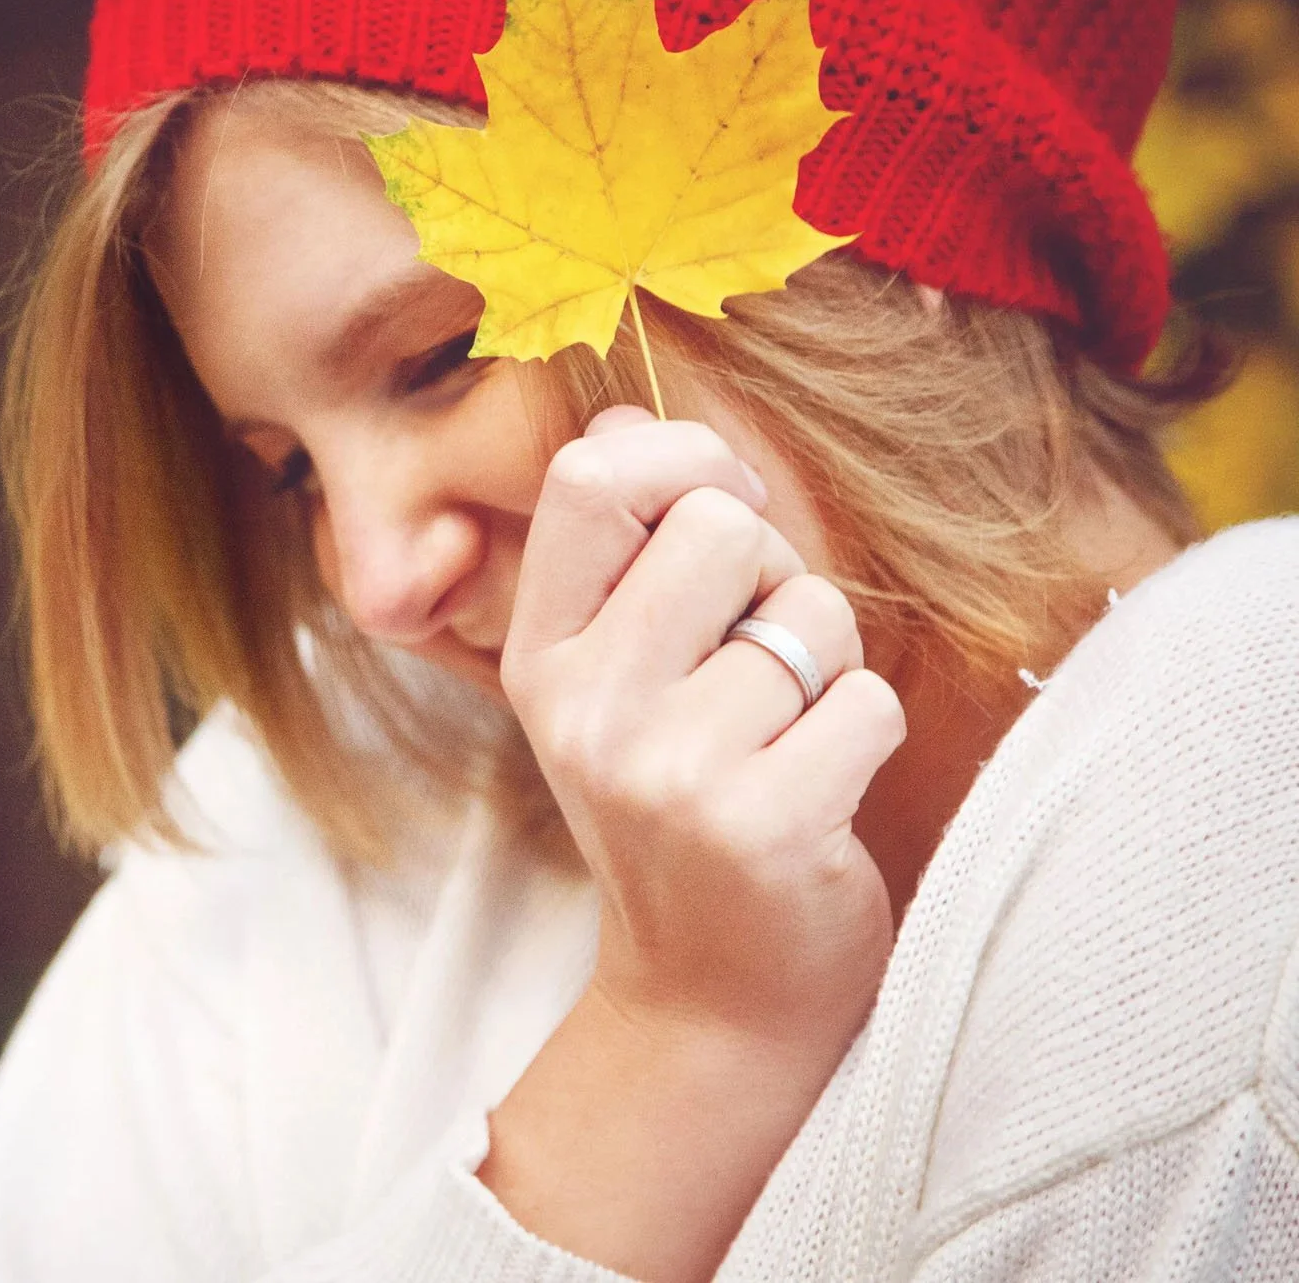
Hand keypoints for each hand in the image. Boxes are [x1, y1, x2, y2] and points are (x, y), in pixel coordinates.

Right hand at [500, 405, 902, 1063]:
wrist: (709, 991)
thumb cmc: (678, 804)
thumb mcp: (612, 681)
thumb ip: (618, 554)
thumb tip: (625, 417)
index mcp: (539, 653)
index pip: (591, 476)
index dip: (683, 458)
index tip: (724, 509)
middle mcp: (584, 705)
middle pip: (723, 525)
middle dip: (773, 574)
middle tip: (757, 659)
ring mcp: (665, 769)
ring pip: (812, 613)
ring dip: (828, 664)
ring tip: (783, 735)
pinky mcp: (760, 824)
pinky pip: (869, 700)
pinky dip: (867, 734)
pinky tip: (819, 789)